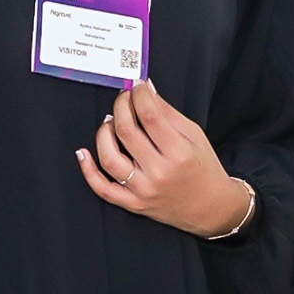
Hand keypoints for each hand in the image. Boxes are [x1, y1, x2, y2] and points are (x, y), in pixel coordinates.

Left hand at [76, 81, 253, 237]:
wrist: (210, 207)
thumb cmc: (204, 169)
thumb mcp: (194, 135)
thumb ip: (168, 113)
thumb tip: (146, 90)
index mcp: (179, 153)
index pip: (150, 116)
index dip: (139, 95)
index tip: (137, 86)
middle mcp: (160, 173)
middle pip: (126, 132)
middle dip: (121, 106)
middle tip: (124, 97)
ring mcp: (144, 191)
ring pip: (110, 157)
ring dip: (104, 132)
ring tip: (111, 121)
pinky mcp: (134, 204)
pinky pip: (103, 189)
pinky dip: (89, 171)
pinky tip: (83, 153)